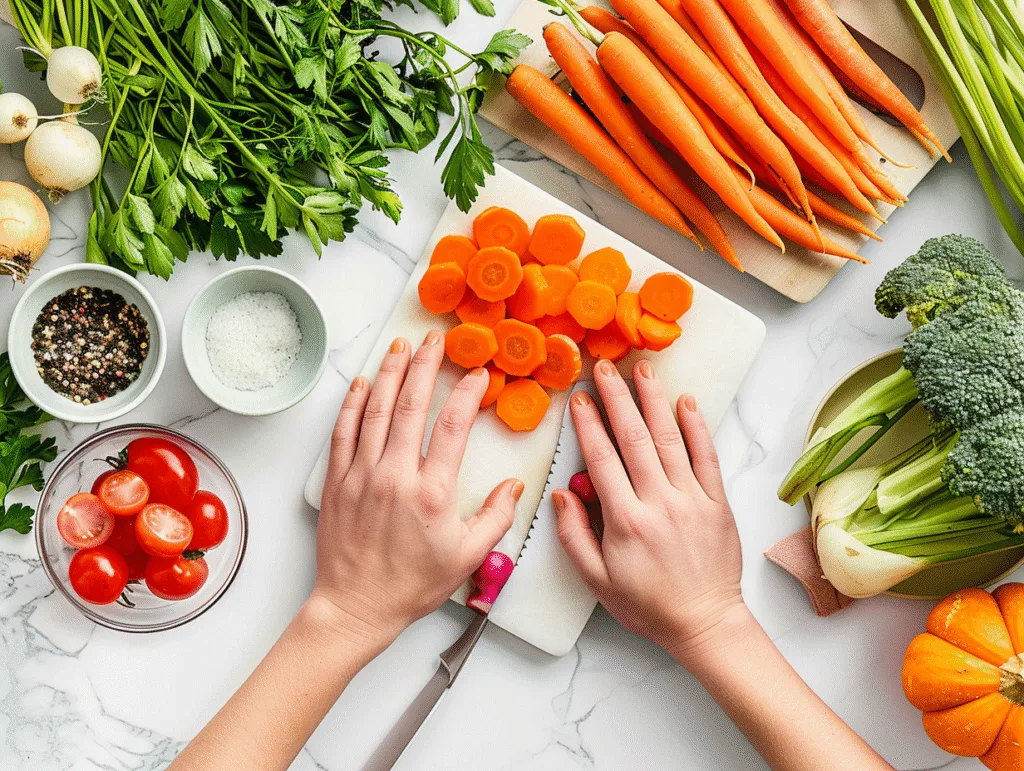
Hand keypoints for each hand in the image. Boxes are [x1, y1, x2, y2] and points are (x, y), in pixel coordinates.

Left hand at [311, 331, 522, 646]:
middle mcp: (395, 476)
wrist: (356, 607)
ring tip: (402, 347)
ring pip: (377, 410)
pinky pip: (344, 432)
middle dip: (425, 365)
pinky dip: (354, 403)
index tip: (478, 375)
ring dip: (391, 373)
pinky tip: (364, 383)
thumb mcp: (468, 557)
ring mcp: (362, 475)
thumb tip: (514, 485)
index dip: (468, 393)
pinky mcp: (337, 482)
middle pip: (412, 405)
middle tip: (435, 340)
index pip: (453, 426)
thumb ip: (495, 518)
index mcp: (432, 493)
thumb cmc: (411, 586)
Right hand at [553, 359, 748, 665]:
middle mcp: (659, 503)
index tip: (579, 398)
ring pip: (669, 439)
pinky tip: (686, 401)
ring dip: (654, 400)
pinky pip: (706, 457)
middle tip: (605, 367)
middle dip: (617, 398)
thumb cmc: (647, 605)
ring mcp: (692, 500)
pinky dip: (697, 427)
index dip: (588, 424)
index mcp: (625, 521)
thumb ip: (574, 535)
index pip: (602, 459)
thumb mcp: (596, 580)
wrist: (705, 622)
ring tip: (644, 369)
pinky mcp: (717, 503)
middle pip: (634, 438)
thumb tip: (561, 494)